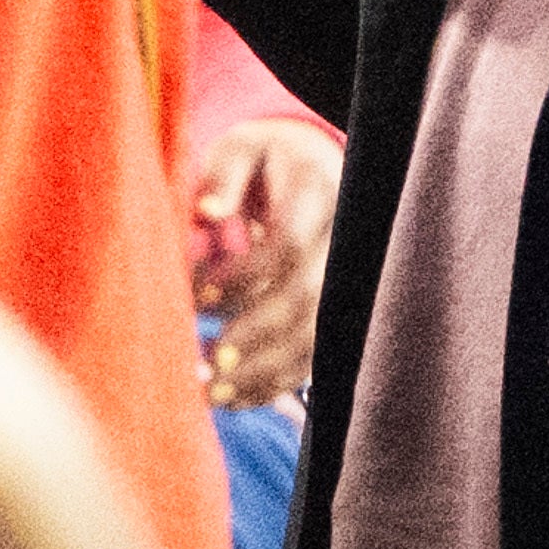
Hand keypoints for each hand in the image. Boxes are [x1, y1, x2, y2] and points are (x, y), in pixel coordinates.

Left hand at [181, 115, 339, 406]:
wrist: (311, 170)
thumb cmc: (262, 161)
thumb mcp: (241, 149)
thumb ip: (223, 176)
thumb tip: (208, 212)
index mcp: (318, 191)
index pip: (288, 243)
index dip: (244, 275)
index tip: (200, 295)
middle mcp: (344, 238)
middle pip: (308, 298)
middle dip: (256, 335)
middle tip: (208, 364)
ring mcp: (348, 277)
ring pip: (317, 335)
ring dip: (265, 371)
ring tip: (214, 393)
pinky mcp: (340, 309)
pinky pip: (315, 354)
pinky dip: (275, 382)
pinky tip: (234, 399)